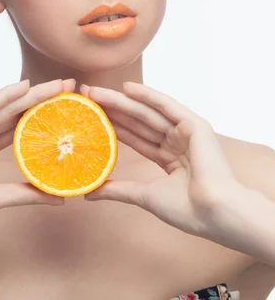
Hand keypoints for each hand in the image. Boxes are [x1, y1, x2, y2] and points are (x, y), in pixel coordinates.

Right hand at [0, 78, 75, 235]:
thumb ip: (25, 193)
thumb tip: (58, 197)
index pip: (19, 126)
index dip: (42, 116)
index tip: (67, 109)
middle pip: (17, 111)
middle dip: (44, 99)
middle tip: (70, 87)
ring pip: (7, 105)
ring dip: (32, 93)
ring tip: (59, 85)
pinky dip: (5, 96)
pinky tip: (24, 87)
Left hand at [80, 81, 237, 237]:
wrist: (214, 213)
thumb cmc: (187, 210)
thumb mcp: (144, 195)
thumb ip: (118, 190)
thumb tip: (89, 192)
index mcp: (170, 157)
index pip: (135, 137)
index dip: (113, 126)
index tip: (89, 117)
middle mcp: (177, 141)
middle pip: (137, 121)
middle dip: (112, 109)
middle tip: (86, 96)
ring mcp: (186, 131)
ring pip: (146, 112)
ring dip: (121, 100)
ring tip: (96, 91)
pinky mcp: (194, 124)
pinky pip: (166, 106)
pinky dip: (147, 95)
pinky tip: (126, 88)